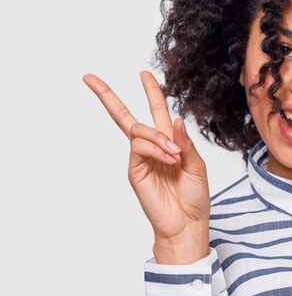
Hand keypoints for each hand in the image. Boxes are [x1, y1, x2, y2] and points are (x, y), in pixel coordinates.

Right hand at [83, 70, 210, 263]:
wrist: (187, 222)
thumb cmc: (194, 196)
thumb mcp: (197, 165)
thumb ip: (185, 142)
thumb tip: (176, 119)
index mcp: (169, 143)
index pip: (157, 112)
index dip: (151, 92)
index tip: (144, 73)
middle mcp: (151, 148)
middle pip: (126, 117)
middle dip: (108, 96)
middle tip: (90, 78)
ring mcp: (140, 159)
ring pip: (138, 130)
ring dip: (158, 138)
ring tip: (175, 156)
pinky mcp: (134, 170)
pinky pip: (139, 147)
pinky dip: (155, 148)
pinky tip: (169, 158)